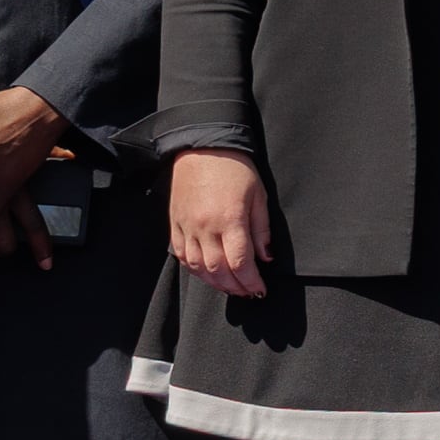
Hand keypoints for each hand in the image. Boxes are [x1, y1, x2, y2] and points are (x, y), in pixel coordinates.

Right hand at [169, 148, 273, 298]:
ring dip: (215, 283)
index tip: (260, 289)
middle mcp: (205, 227)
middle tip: (247, 292)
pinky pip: (181, 255)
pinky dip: (194, 269)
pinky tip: (206, 273)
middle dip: (235, 287)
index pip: (241, 263)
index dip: (251, 281)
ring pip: (198, 267)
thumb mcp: (259, 195)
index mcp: (230, 220)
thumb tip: (265, 258)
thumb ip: (261, 230)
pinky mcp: (175, 223)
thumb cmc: (235, 167)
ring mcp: (187, 227)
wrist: (202, 146)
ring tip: (230, 286)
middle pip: (218, 271)